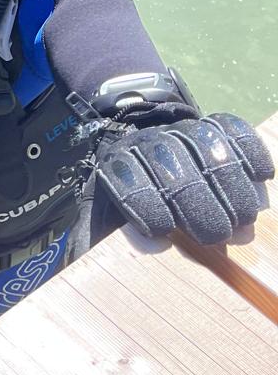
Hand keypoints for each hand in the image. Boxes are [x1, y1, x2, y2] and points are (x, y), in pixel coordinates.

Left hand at [92, 113, 271, 245]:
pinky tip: (262, 175)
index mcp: (117, 163)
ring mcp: (182, 129)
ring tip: (244, 220)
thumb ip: (118, 235)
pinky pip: (233, 130)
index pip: (127, 179)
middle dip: (196, 202)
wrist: (147, 148)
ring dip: (230, 185)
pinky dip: (251, 151)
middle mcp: (149, 140)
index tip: (163, 234)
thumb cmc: (135, 199)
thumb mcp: (112, 217)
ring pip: (206, 146)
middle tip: (216, 235)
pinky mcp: (212, 123)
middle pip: (171, 163)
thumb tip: (143, 250)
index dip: (145, 205)